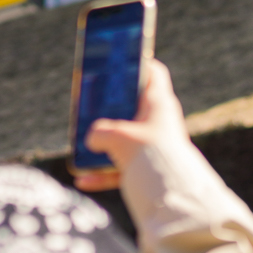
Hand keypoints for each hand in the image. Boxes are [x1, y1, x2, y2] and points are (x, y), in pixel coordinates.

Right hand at [75, 60, 185, 191]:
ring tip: (82, 144)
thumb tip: (92, 139)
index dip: (139, 63)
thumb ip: (99, 132)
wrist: (171, 193)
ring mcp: (154, 146)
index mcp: (159, 104)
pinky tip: (83, 180)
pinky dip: (103, 175)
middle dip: (111, 109)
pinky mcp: (149, 169)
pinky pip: (122, 169)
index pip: (153, 73)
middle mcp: (160, 122)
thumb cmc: (149, 154)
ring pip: (125, 140)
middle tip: (91, 104)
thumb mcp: (116, 136)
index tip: (122, 59)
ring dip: (104, 144)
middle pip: (133, 108)